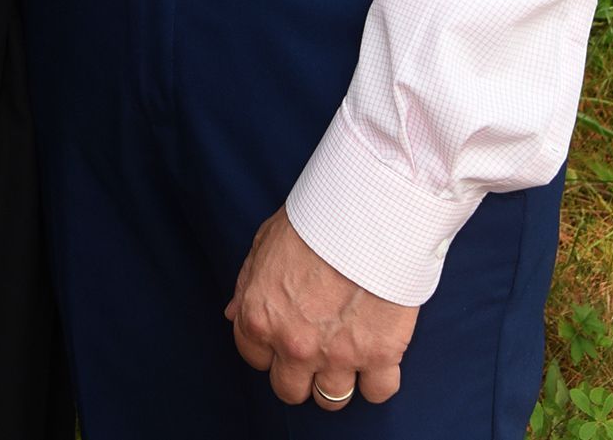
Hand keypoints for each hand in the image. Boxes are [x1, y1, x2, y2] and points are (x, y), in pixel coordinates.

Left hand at [224, 207, 417, 411]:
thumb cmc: (315, 220)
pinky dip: (378, 379)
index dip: (270, 347)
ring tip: (346, 353)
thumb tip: (233, 315)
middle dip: (300, 373)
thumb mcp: (265, 243)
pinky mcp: (379, 355)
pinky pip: (377, 392)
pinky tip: (377, 355)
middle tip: (315, 348)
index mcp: (260, 317)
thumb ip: (247, 284)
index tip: (285, 335)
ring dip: (337, 380)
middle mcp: (294, 345)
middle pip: (290, 391)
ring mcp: (337, 355)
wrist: (366, 212)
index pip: (254, 359)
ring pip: (331, 400)